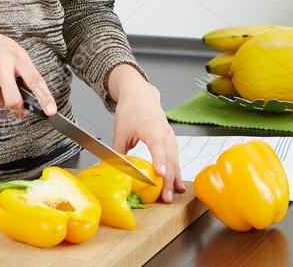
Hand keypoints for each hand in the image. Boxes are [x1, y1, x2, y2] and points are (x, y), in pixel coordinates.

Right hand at [0, 16, 56, 118]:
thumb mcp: (12, 48)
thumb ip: (23, 67)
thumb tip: (33, 87)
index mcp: (16, 57)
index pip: (34, 80)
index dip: (44, 97)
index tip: (51, 110)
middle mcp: (2, 66)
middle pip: (13, 99)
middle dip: (17, 109)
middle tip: (19, 112)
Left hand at [109, 64, 185, 202]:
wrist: (141, 95)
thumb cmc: (132, 110)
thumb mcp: (121, 131)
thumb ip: (119, 152)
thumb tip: (116, 171)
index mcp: (152, 128)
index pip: (158, 146)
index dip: (160, 161)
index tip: (161, 174)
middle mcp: (164, 132)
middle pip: (170, 157)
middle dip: (169, 179)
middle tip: (166, 197)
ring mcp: (170, 136)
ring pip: (175, 159)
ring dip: (175, 177)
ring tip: (173, 194)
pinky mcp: (170, 140)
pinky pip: (175, 157)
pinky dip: (176, 170)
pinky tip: (176, 183)